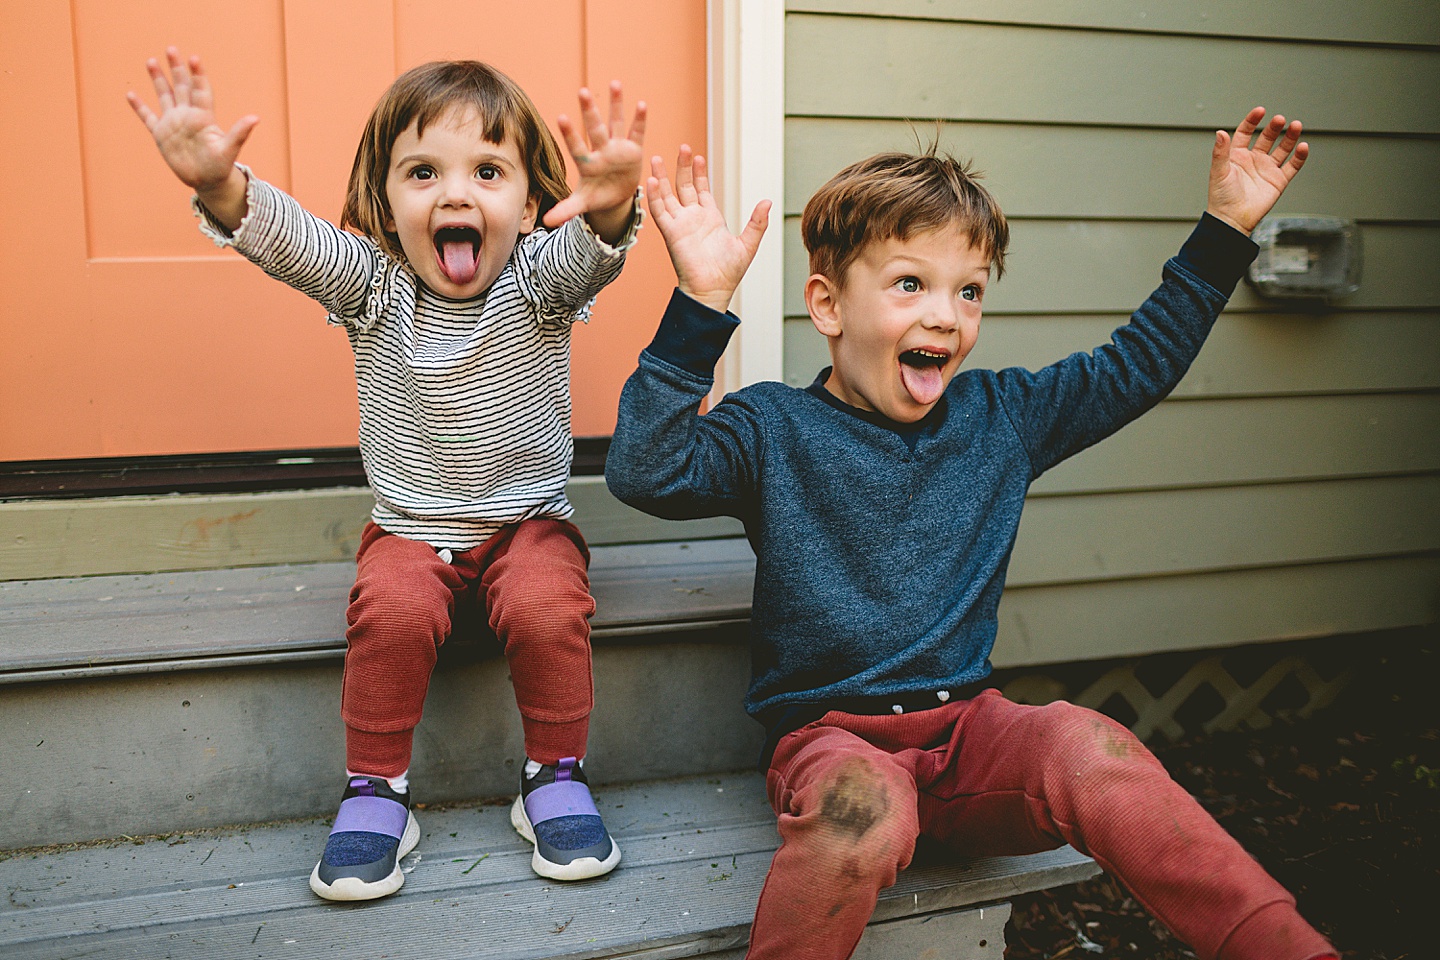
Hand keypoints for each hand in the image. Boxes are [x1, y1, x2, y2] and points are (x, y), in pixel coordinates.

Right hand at [126, 48, 254, 228]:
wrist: (208, 181)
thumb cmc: (221, 166)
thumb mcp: (229, 149)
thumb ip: (239, 133)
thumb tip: (256, 118)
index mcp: (203, 117)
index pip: (200, 90)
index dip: (197, 75)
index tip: (194, 58)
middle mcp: (188, 116)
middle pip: (182, 87)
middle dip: (176, 68)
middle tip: (171, 48)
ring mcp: (174, 124)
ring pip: (165, 96)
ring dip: (158, 79)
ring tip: (151, 61)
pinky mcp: (162, 135)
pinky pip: (148, 118)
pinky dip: (139, 107)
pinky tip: (130, 95)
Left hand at [543, 82, 645, 240]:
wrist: (614, 195)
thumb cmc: (596, 195)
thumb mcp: (582, 204)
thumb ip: (566, 210)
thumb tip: (546, 223)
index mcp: (587, 163)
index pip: (576, 146)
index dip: (570, 134)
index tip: (561, 117)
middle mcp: (601, 151)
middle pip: (594, 129)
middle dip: (590, 112)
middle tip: (582, 92)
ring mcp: (617, 148)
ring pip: (615, 123)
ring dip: (616, 104)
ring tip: (614, 83)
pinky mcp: (633, 150)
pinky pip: (636, 133)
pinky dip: (639, 121)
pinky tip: (641, 105)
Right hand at [647, 146, 769, 313]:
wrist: (713, 290)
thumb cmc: (728, 273)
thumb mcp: (748, 244)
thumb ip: (757, 222)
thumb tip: (767, 201)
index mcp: (710, 218)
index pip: (701, 189)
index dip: (699, 173)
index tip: (697, 157)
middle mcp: (693, 218)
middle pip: (684, 186)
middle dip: (682, 167)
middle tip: (682, 147)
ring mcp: (680, 224)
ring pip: (667, 195)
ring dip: (662, 177)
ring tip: (657, 158)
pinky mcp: (671, 233)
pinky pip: (660, 211)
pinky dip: (654, 196)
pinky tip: (652, 181)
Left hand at [1206, 107, 1307, 235]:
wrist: (1232, 220)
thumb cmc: (1221, 198)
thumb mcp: (1219, 172)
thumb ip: (1220, 152)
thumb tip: (1220, 132)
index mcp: (1237, 156)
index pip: (1246, 133)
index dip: (1252, 121)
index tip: (1260, 111)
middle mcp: (1253, 160)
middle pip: (1267, 138)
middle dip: (1274, 128)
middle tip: (1280, 120)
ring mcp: (1267, 169)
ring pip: (1282, 149)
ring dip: (1290, 137)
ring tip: (1296, 126)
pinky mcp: (1278, 181)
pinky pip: (1292, 166)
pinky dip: (1299, 156)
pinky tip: (1302, 146)